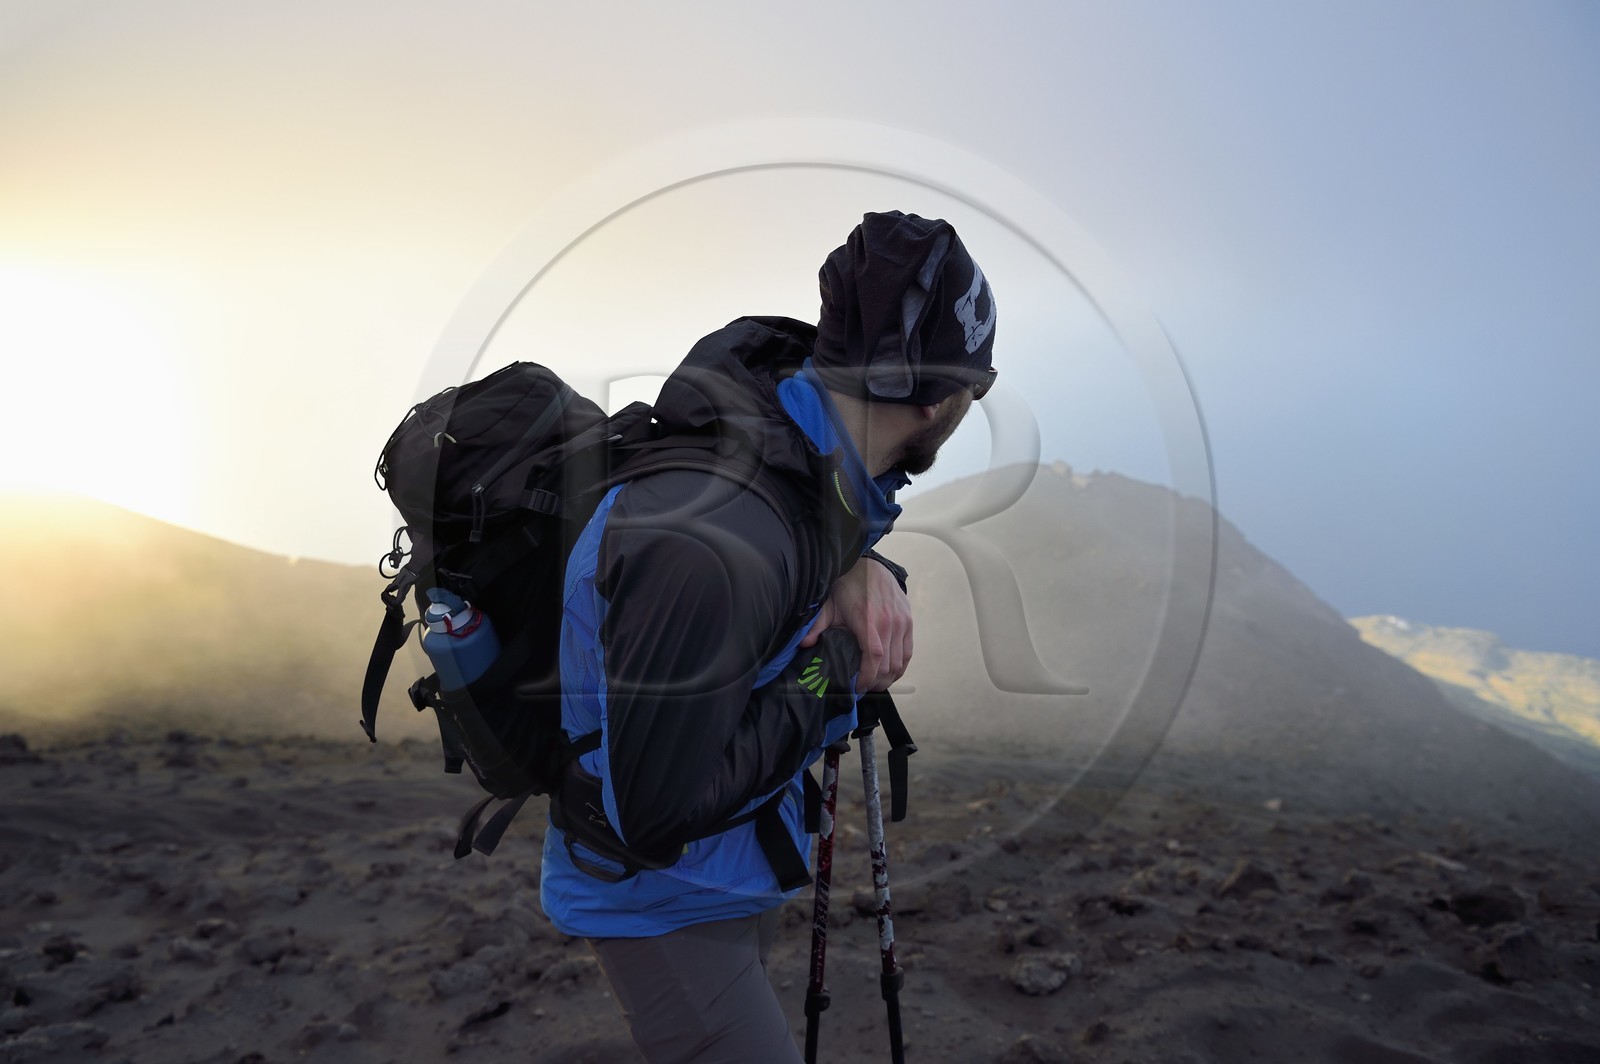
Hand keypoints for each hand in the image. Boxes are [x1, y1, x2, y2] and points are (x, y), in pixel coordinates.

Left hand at [798, 554, 911, 690]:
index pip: (873, 659)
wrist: (868, 565)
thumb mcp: (828, 604)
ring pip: (900, 662)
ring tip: (875, 682)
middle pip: (888, 666)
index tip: (856, 687)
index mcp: (869, 621)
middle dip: (876, 682)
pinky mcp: (908, 621)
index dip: (867, 678)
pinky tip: (890, 672)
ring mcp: (902, 622)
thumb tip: (804, 645)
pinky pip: (908, 652)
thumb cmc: (848, 586)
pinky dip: (900, 666)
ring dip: (889, 677)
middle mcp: (889, 623)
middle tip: (863, 688)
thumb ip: (817, 625)